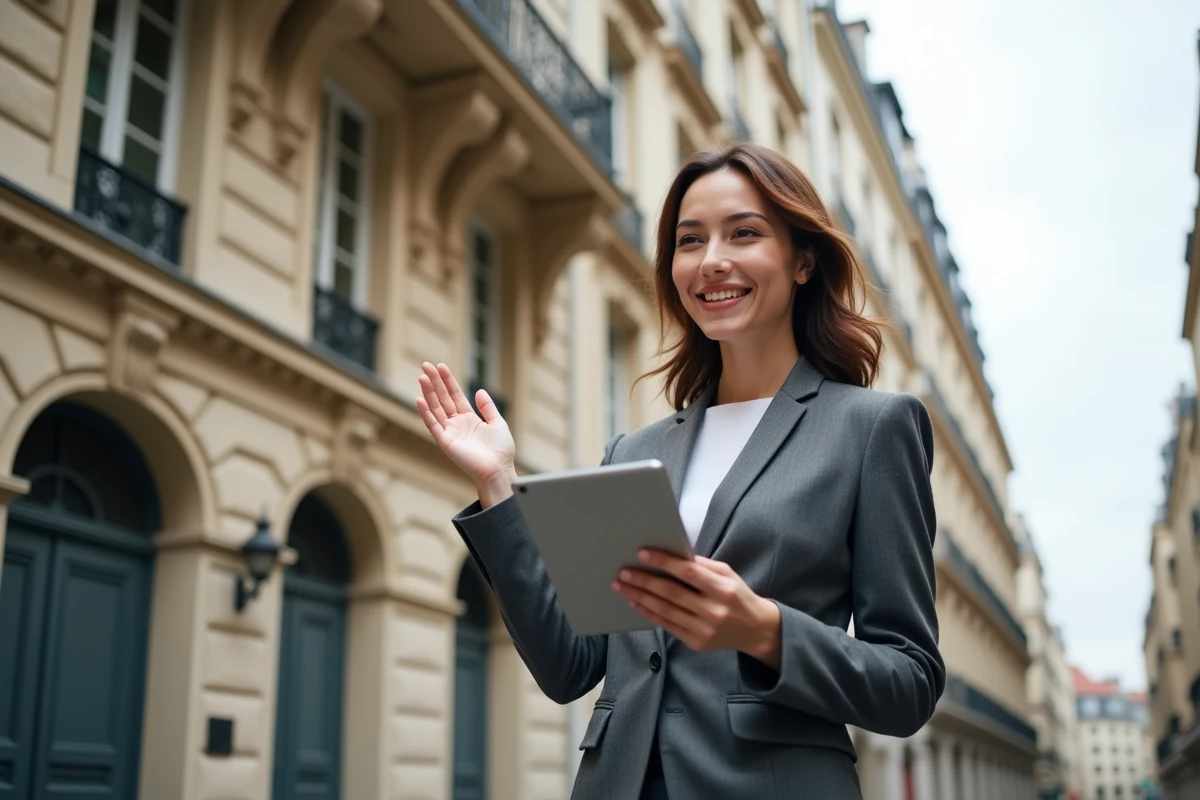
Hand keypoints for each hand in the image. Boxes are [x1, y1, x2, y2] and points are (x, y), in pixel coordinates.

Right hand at [416, 362, 515, 505]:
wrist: (499, 470)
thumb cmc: (501, 450)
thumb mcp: (497, 423)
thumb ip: (487, 407)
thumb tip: (479, 391)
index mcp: (469, 419)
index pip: (455, 395)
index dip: (448, 381)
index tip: (441, 366)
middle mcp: (457, 424)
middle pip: (443, 399)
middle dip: (434, 382)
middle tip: (425, 365)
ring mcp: (450, 432)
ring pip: (436, 408)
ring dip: (428, 393)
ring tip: (421, 377)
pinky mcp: (445, 442)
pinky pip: (433, 425)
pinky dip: (426, 413)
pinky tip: (419, 399)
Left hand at [612, 550, 781, 668]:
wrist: (756, 630)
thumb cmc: (738, 596)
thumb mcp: (728, 574)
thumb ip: (702, 566)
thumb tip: (672, 555)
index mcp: (723, 590)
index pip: (689, 573)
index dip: (664, 563)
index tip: (643, 554)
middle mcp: (714, 611)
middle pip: (672, 593)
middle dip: (644, 581)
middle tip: (623, 572)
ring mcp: (704, 630)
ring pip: (665, 611)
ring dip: (640, 597)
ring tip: (622, 586)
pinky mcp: (697, 643)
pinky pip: (667, 626)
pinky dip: (649, 613)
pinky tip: (636, 603)